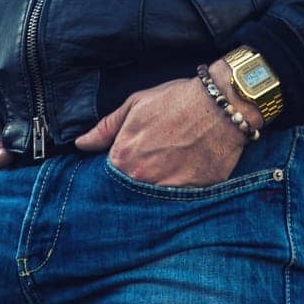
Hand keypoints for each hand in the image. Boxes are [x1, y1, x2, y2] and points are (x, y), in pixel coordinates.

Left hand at [73, 62, 263, 186]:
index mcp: (123, 157)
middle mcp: (141, 179)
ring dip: (154, 189)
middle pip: (127, 191)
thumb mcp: (136, 105)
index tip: (124, 162)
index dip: (114, 169)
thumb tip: (81, 144)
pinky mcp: (192, 196)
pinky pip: (177, 202)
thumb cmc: (178, 100)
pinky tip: (183, 176)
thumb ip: (106, 128)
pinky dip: (176, 193)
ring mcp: (167, 190)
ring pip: (151, 199)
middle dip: (132, 182)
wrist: (221, 106)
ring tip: (166, 170)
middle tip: (149, 166)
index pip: (106, 176)